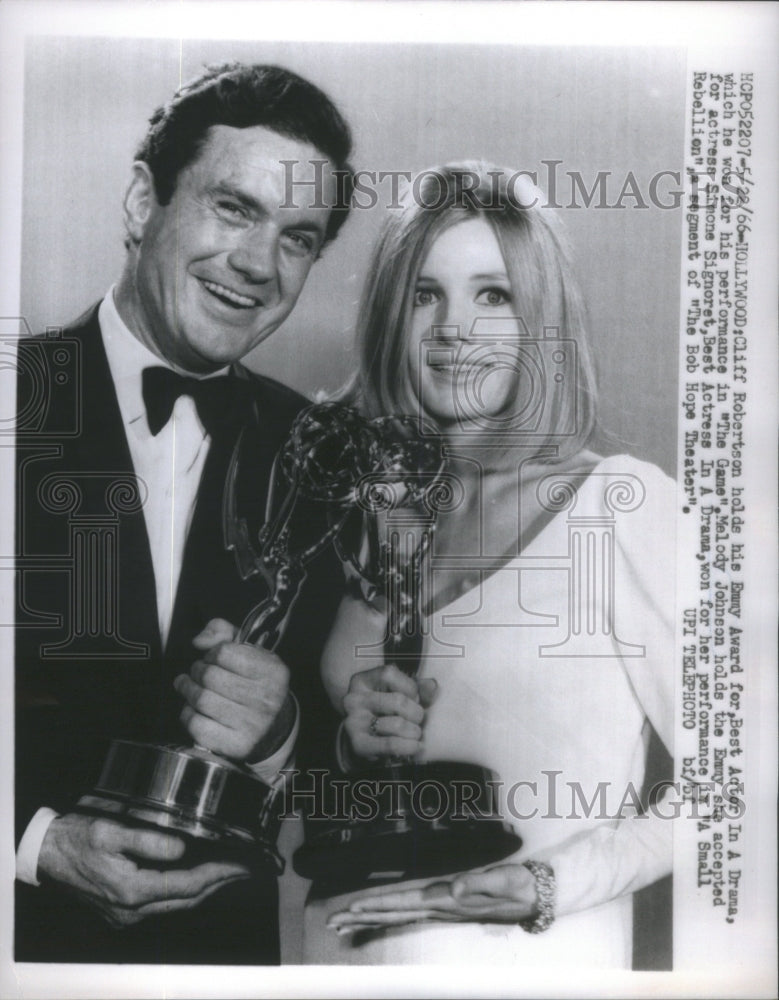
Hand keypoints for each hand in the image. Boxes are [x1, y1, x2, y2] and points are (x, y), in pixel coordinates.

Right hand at [37, 813, 250, 927]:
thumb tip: (182, 849)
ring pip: (177, 906)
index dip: (218, 875)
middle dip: (219, 884)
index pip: (188, 885)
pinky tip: (196, 877)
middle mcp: (132, 910)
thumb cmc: (77, 838)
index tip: (241, 865)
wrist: (47, 854)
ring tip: (228, 872)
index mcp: (132, 891)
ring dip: (204, 889)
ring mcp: (127, 915)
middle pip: (188, 901)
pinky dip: (184, 891)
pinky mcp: (123, 912)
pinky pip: (163, 905)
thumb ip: (148, 841)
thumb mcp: (111, 831)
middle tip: (245, 869)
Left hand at [174, 618, 292, 762]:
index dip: (211, 653)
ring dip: (188, 690)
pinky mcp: (236, 744)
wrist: (274, 728)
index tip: (212, 658)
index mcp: (273, 671)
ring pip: (201, 699)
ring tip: (188, 686)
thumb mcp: (250, 652)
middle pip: (210, 676)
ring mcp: (251, 724)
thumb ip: (223, 633)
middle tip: (198, 672)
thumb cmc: (255, 684)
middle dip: (197, 671)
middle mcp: (266, 698)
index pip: (225, 652)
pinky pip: (197, 725)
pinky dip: (188, 714)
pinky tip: (193, 709)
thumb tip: (199, 640)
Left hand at [327, 864, 536, 933]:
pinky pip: (412, 912)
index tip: (352, 908)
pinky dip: (391, 913)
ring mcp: (443, 908)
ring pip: (400, 915)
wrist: (537, 894)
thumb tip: (454, 888)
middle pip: (395, 913)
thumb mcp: (503, 880)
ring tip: (345, 923)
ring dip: (371, 918)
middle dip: (363, 917)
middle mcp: (441, 906)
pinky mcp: (448, 906)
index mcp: (448, 899)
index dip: (378, 904)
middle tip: (333, 922)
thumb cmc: (519, 885)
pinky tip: (379, 917)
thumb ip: (479, 883)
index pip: (405, 902)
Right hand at [342, 663, 437, 759]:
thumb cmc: (384, 714)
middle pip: (398, 700)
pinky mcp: (358, 744)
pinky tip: (415, 746)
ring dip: (414, 732)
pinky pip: (391, 744)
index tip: (414, 699)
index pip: (389, 673)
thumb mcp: (397, 695)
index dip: (409, 687)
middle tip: (417, 721)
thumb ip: (416, 688)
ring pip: (397, 724)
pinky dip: (409, 747)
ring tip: (414, 734)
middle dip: (416, 713)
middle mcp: (353, 699)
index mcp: (361, 681)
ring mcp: (353, 721)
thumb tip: (431, 685)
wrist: (364, 742)